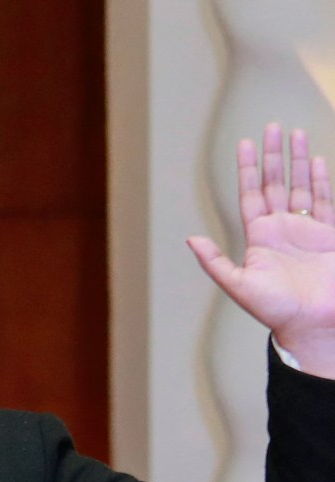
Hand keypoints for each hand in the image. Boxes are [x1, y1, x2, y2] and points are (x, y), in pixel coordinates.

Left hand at [189, 123, 334, 374]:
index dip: (248, 169)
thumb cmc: (275, 309)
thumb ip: (215, 262)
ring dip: (298, 160)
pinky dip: (320, 180)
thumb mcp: (239, 286)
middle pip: (276, 183)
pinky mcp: (329, 234)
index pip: (251, 195)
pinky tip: (317, 160)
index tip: (245, 143)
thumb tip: (191, 239)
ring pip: (301, 185)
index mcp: (259, 238)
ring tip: (295, 133)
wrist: (312, 322)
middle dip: (273, 156)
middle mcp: (282, 229)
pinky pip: (325, 201)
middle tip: (271, 127)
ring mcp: (307, 229)